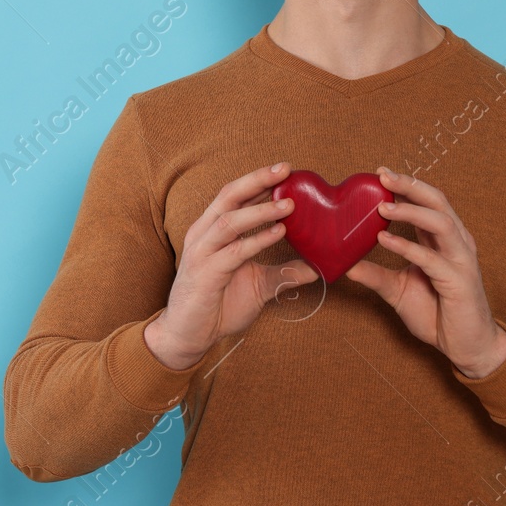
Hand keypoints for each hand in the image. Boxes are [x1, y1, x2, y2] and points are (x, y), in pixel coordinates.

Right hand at [144, 162, 318, 370]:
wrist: (188, 335)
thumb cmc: (218, 305)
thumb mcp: (258, 285)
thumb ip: (283, 273)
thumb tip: (317, 267)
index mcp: (212, 230)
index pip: (235, 196)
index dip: (258, 180)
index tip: (286, 170)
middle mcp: (203, 234)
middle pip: (229, 196)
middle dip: (257, 180)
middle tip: (285, 170)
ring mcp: (202, 253)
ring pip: (230, 221)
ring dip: (260, 210)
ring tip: (289, 204)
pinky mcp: (205, 273)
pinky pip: (233, 252)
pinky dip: (257, 240)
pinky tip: (278, 233)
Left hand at [344, 166, 505, 378]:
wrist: (465, 346)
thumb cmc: (437, 314)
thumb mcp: (398, 290)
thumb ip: (375, 274)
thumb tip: (343, 264)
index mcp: (443, 240)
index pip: (428, 202)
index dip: (406, 186)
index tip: (380, 173)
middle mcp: (457, 244)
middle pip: (438, 202)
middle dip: (410, 186)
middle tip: (382, 176)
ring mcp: (461, 261)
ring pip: (441, 223)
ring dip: (410, 212)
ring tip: (382, 208)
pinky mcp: (459, 282)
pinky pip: (432, 259)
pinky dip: (408, 247)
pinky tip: (385, 240)